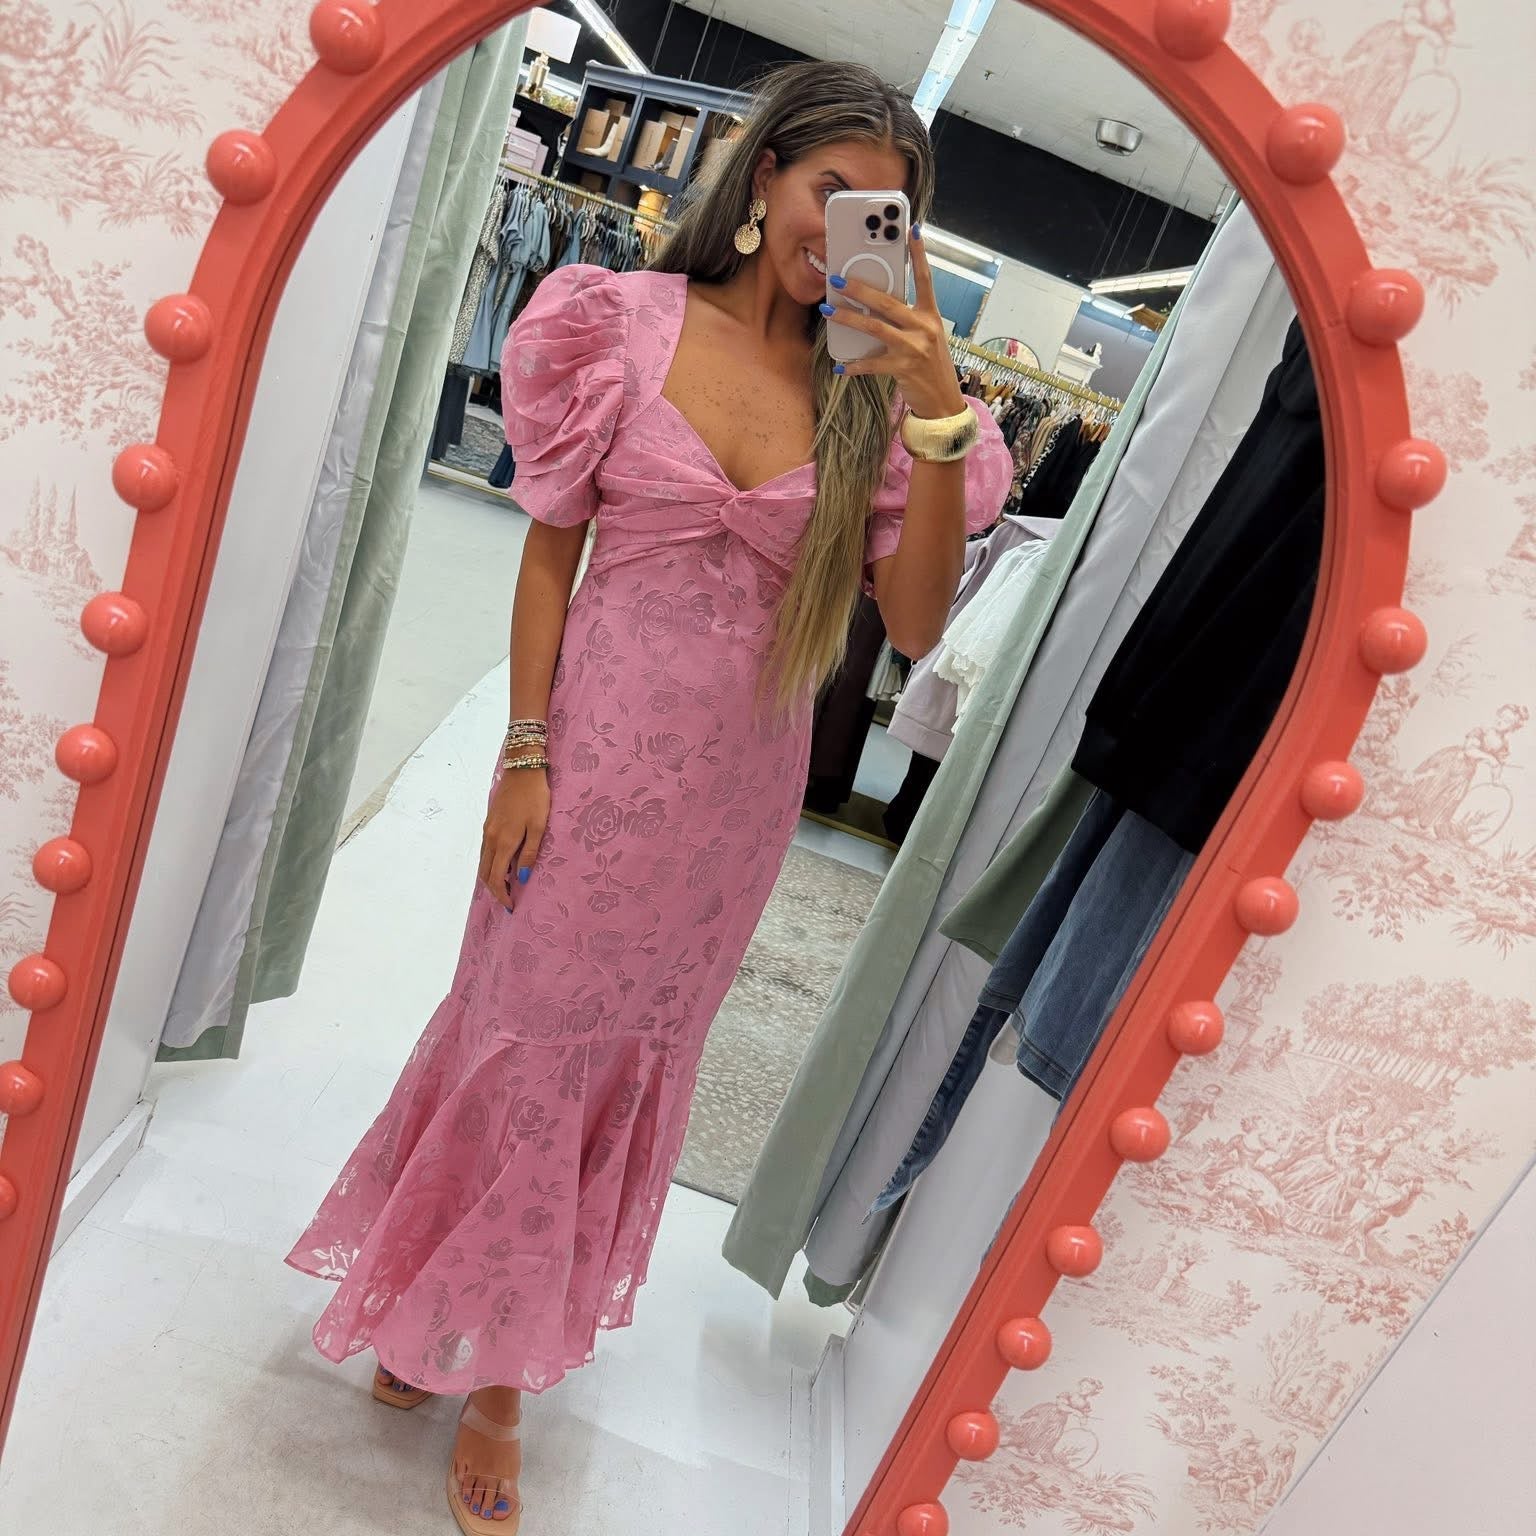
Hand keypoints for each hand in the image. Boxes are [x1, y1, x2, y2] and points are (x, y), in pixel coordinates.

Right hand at [479, 766, 549, 911]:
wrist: (522, 770)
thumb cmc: (535, 797)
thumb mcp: (539, 826)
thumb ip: (529, 852)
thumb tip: (521, 877)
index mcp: (504, 841)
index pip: (496, 877)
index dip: (501, 895)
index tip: (511, 905)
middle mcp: (490, 838)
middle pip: (484, 873)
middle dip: (494, 890)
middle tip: (508, 900)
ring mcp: (487, 830)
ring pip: (483, 862)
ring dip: (491, 878)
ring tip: (506, 886)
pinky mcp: (488, 823)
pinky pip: (485, 851)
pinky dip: (490, 864)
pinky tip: (502, 865)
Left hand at [821, 225, 966, 420]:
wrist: (943, 401)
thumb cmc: (931, 366)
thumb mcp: (926, 337)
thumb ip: (907, 320)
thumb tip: (877, 305)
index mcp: (930, 315)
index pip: (926, 278)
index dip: (919, 253)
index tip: (912, 229)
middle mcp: (924, 328)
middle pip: (888, 302)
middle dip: (860, 289)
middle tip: (838, 279)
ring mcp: (914, 348)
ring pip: (875, 327)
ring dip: (848, 318)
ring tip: (829, 310)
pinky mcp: (903, 368)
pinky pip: (871, 364)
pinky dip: (854, 366)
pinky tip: (840, 366)